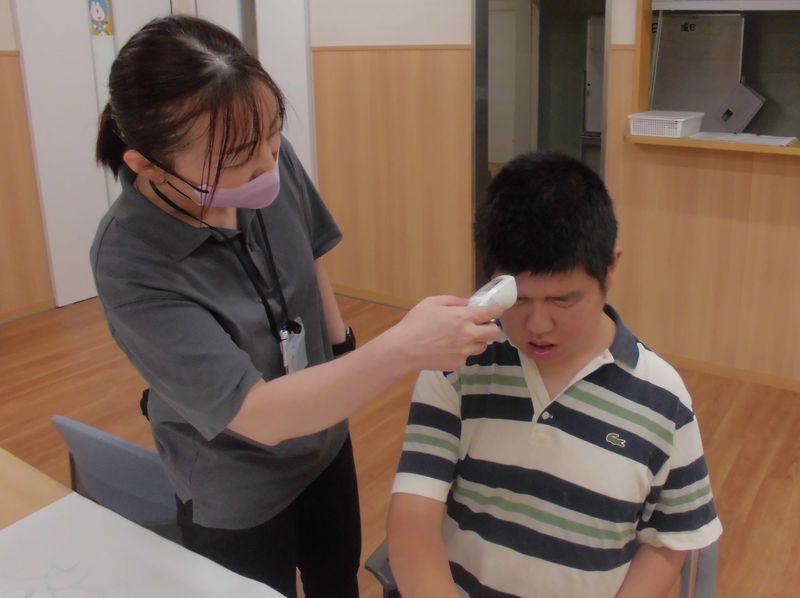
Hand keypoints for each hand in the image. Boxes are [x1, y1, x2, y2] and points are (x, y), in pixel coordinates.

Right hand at [385, 295, 502, 371]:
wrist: (403, 349)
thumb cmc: (416, 323)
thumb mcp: (432, 302)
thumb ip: (454, 301)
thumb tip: (468, 303)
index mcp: (464, 317)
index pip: (492, 313)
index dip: (496, 311)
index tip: (495, 311)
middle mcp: (469, 335)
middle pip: (495, 333)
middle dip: (491, 328)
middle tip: (481, 326)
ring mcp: (465, 352)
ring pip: (482, 346)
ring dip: (477, 341)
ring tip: (461, 338)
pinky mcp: (458, 364)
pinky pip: (467, 357)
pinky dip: (462, 352)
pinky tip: (447, 349)